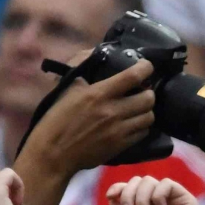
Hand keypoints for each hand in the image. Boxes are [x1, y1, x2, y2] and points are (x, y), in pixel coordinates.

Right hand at [14, 57, 156, 183]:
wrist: (54, 152)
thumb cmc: (57, 117)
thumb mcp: (66, 88)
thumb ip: (81, 68)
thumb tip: (95, 53)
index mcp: (98, 94)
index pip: (132, 77)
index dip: (145, 68)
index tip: (147, 66)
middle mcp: (113, 111)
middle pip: (148, 98)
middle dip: (148, 92)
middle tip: (142, 90)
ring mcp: (119, 130)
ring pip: (149, 117)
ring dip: (147, 110)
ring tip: (139, 107)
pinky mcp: (122, 145)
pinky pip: (143, 132)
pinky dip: (142, 125)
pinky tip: (134, 122)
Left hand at [107, 175, 204, 204]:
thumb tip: (114, 197)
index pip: (129, 189)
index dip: (118, 188)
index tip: (111, 196)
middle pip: (137, 181)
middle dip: (128, 194)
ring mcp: (172, 203)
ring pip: (149, 181)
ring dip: (142, 198)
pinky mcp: (186, 202)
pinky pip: (167, 183)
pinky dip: (158, 195)